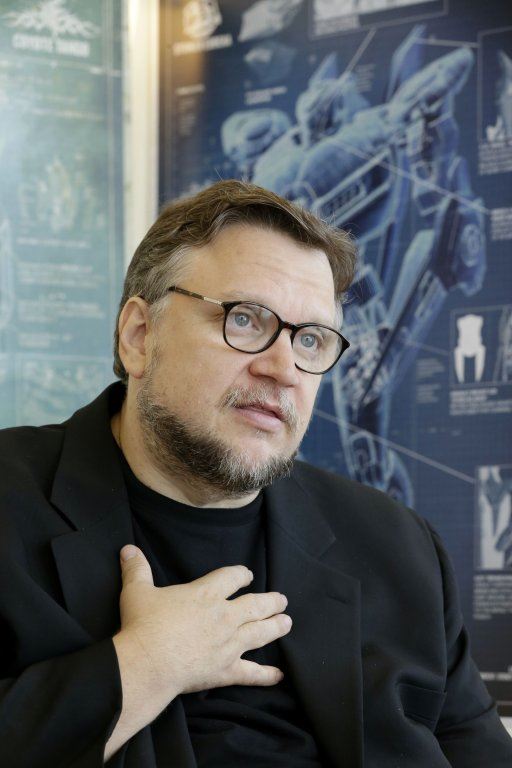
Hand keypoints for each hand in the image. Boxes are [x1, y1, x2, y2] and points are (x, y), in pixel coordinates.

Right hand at [115, 545, 291, 700]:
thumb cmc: (143, 625)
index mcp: (206, 594)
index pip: (232, 577)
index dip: (242, 574)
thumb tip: (127, 549)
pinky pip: (252, 673)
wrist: (148, 663)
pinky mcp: (226, 670)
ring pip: (261, 633)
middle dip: (271, 601)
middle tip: (282, 599)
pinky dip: (266, 675)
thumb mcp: (137, 592)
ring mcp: (229, 644)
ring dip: (276, 627)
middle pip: (255, 604)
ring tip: (287, 622)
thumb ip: (136, 569)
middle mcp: (224, 616)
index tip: (247, 574)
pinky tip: (279, 675)